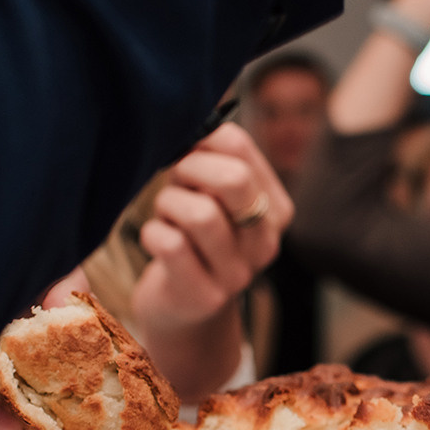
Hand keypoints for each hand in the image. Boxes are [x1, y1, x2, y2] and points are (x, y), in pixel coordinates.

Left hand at [134, 123, 292, 326]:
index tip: (188, 155)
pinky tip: (157, 240)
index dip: (201, 141)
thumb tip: (191, 120)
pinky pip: (170, 245)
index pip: (240, 147)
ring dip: (169, 204)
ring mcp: (237, 274)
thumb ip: (211, 157)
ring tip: (167, 214)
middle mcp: (266, 243)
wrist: (183, 308)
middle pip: (233, 180)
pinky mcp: (204, 296)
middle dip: (189, 168)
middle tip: (175, 179)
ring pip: (199, 214)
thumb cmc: (193, 237)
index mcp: (276, 209)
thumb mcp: (212, 196)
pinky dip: (153, 233)